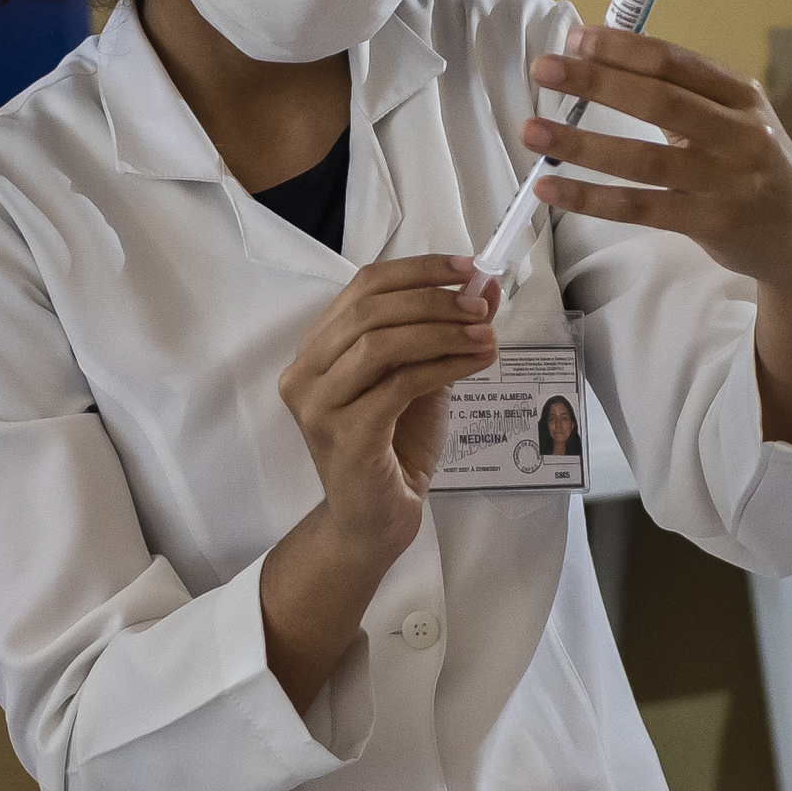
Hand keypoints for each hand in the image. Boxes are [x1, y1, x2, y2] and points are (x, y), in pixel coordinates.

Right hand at [277, 254, 493, 564]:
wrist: (373, 521)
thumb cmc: (392, 449)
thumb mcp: (422, 379)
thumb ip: (444, 334)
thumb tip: (485, 289)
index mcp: (317, 349)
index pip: (363, 286)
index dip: (418, 271)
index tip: (467, 269)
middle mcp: (306, 373)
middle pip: (371, 309)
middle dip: (433, 300)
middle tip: (481, 307)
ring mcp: (319, 405)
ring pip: (381, 343)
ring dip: (442, 332)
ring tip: (485, 335)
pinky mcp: (345, 435)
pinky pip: (398, 385)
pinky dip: (443, 366)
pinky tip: (475, 363)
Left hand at [513, 26, 791, 308]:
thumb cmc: (750, 164)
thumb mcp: (734, 118)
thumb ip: (682, 93)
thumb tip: (603, 61)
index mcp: (742, 95)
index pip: (676, 62)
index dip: (623, 48)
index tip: (575, 37)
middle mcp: (739, 134)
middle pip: (660, 102)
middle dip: (597, 82)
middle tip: (544, 69)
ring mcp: (725, 182)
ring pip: (644, 160)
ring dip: (582, 145)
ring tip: (532, 131)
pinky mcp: (709, 223)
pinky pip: (640, 208)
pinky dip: (591, 198)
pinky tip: (551, 188)